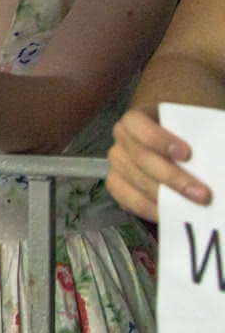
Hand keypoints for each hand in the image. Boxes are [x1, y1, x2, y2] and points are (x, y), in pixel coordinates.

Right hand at [107, 105, 210, 220]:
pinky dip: (148, 208)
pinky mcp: (117, 184)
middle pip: (140, 158)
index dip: (158, 139)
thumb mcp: (195, 125)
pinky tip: (169, 214)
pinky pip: (126, 199)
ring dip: (164, 197)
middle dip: (172, 178)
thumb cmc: (188, 134)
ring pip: (134, 181)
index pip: (136, 124)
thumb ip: (201, 134)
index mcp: (136, 118)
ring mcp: (117, 162)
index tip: (186, 154)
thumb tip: (216, 152)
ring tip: (192, 208)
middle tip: (203, 194)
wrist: (178, 150)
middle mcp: (122, 138)